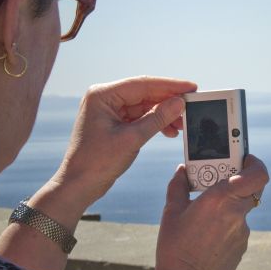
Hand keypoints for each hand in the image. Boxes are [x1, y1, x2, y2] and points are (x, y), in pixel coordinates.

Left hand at [55, 76, 196, 202]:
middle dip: (168, 101)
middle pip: (144, 93)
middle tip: (192, 106)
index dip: (170, 86)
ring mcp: (109, 110)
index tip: (191, 87)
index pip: (142, 84)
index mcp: (102, 95)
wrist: (78, 185)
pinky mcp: (113, 122)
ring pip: (144, 106)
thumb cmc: (97, 162)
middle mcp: (105, 98)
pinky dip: (154, 123)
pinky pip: (139, 117)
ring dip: (163, 114)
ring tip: (182, 124)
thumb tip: (180, 102)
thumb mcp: (132, 139)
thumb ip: (157, 118)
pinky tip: (169, 131)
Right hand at [154, 155, 268, 269]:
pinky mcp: (242, 245)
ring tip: (204, 214)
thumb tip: (182, 170)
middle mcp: (237, 213)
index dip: (255, 163)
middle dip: (240, 179)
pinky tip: (207, 233)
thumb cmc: (175, 247)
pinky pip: (237, 225)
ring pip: (242, 207)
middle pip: (253, 187)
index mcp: (221, 199)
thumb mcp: (171, 211)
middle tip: (221, 178)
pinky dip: (226, 223)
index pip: (257, 174)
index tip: (243, 158)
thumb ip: (179, 185)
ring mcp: (242, 231)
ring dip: (228, 204)